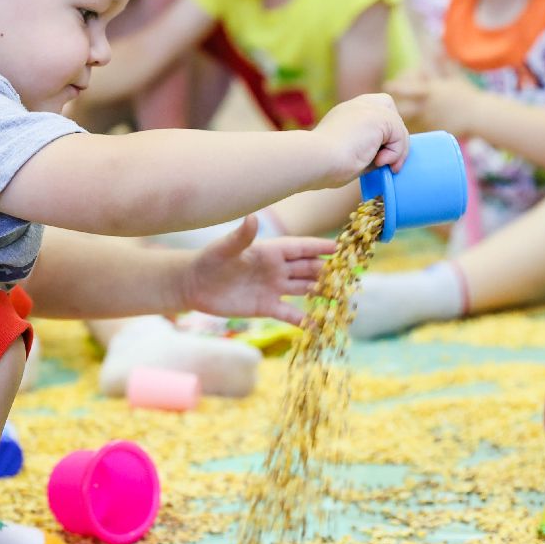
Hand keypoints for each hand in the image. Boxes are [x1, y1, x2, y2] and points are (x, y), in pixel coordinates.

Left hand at [181, 215, 335, 323]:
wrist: (194, 285)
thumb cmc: (208, 260)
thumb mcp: (225, 248)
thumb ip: (241, 236)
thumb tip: (252, 217)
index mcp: (271, 250)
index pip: (302, 248)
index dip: (321, 248)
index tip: (342, 248)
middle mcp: (277, 268)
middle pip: (309, 268)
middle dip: (329, 271)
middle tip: (350, 276)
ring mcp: (273, 288)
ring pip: (305, 288)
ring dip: (322, 292)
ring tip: (342, 298)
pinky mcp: (266, 306)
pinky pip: (290, 313)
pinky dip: (303, 320)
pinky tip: (317, 326)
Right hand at [312, 93, 409, 187]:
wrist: (316, 160)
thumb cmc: (325, 166)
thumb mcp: (347, 155)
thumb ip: (366, 150)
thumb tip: (386, 159)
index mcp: (345, 114)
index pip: (374, 109)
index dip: (383, 129)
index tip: (378, 154)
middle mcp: (356, 106)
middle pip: (390, 111)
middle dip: (394, 137)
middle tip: (387, 161)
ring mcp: (366, 108)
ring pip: (397, 125)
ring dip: (397, 150)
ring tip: (383, 166)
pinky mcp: (377, 116)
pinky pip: (400, 134)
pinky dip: (396, 152)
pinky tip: (380, 162)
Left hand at [384, 69, 481, 135]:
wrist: (479, 116)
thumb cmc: (467, 94)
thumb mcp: (454, 77)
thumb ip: (443, 63)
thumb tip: (437, 46)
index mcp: (431, 92)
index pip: (409, 88)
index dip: (397, 86)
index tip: (387, 85)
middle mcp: (427, 107)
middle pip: (404, 110)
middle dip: (396, 108)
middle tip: (391, 107)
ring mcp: (429, 120)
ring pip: (412, 119)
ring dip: (409, 115)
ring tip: (413, 112)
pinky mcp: (434, 131)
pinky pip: (422, 127)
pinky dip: (421, 123)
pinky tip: (427, 121)